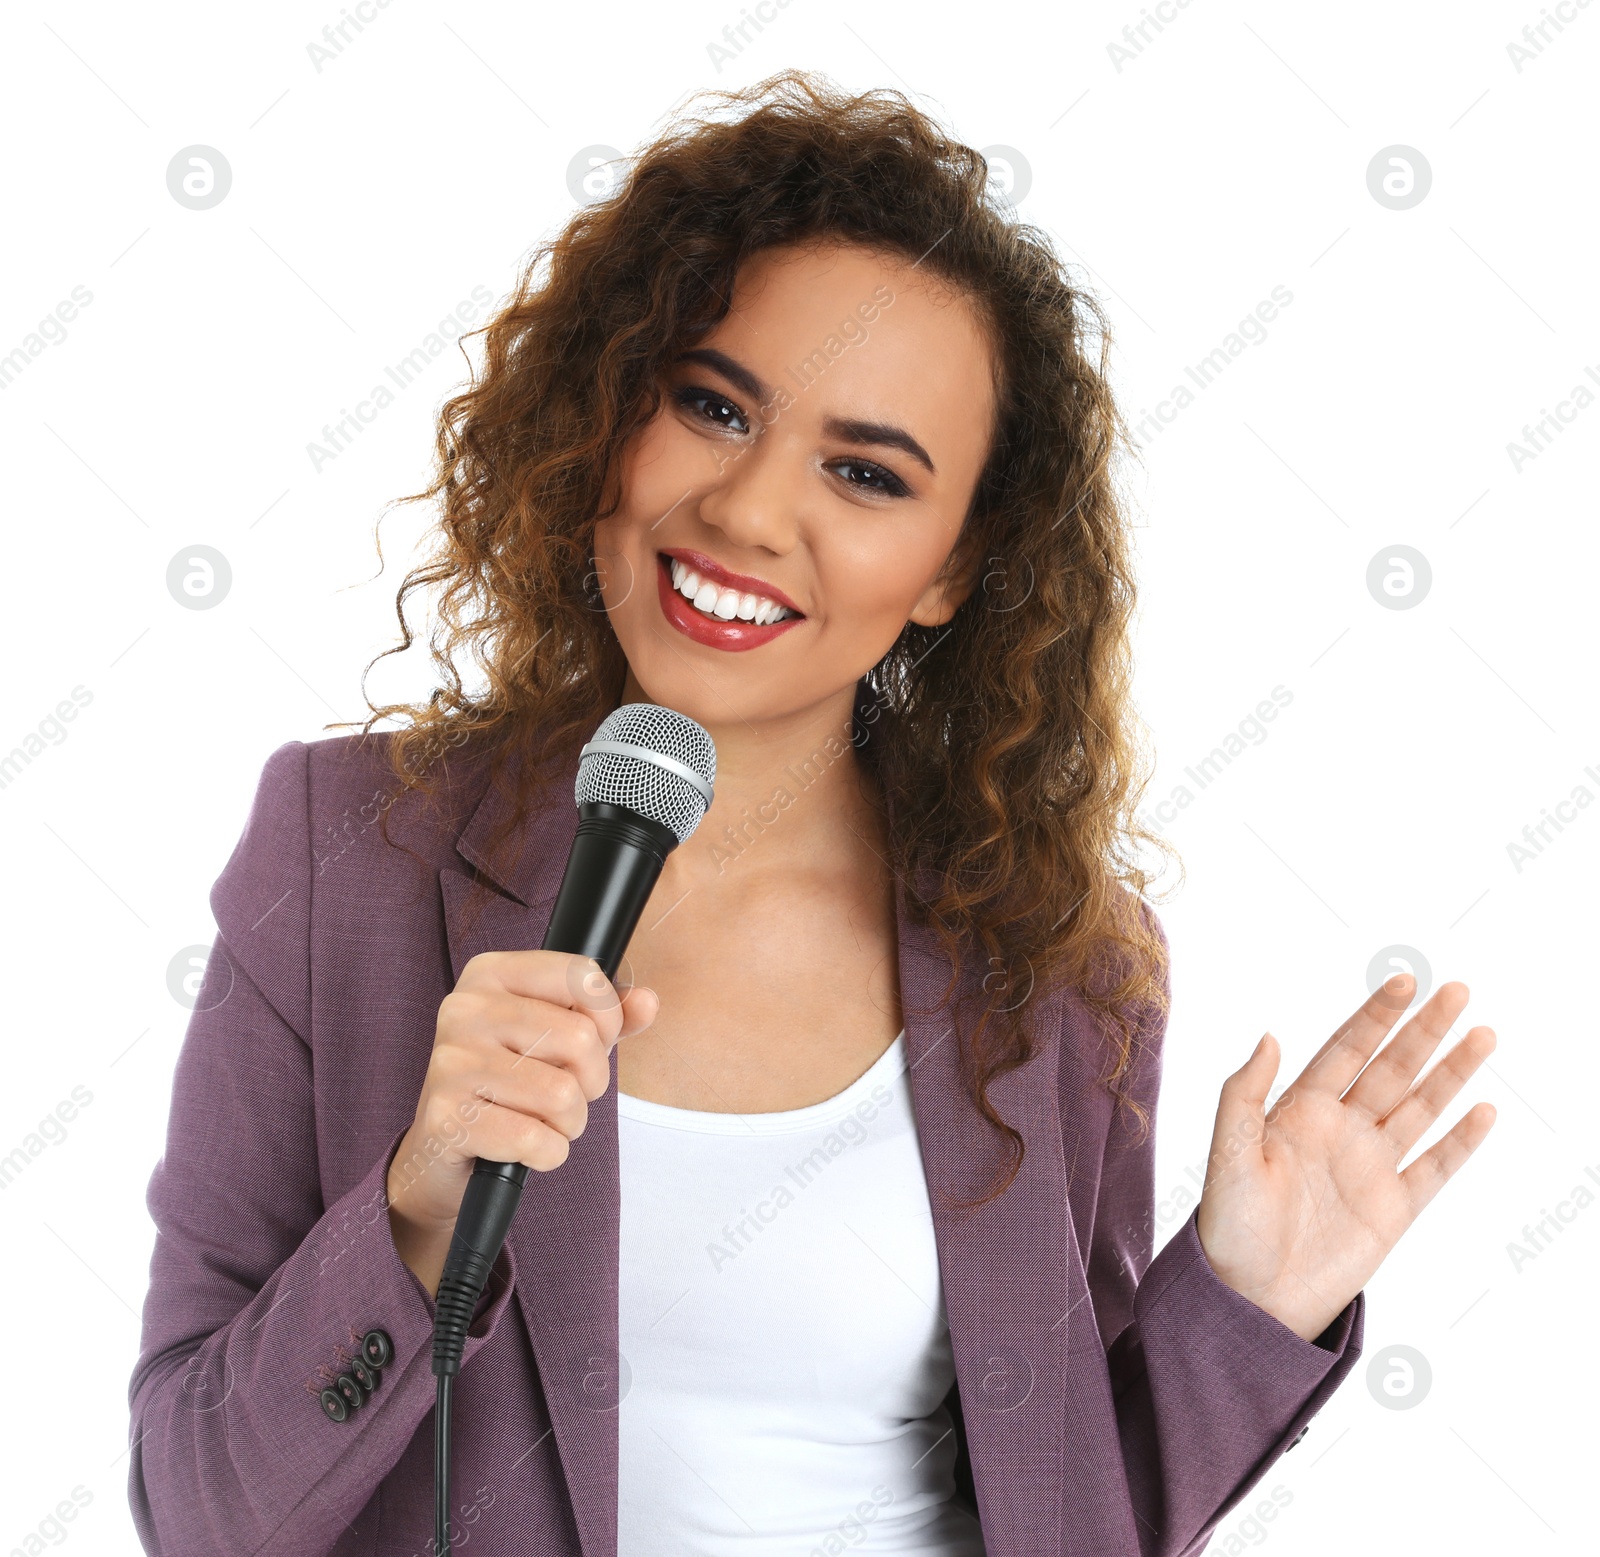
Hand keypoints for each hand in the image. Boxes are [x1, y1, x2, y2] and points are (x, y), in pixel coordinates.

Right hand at [386, 949, 658, 1294]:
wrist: (444, 1147)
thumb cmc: (511, 1081)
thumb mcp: (558, 1035)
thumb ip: (609, 1016)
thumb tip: (648, 1002)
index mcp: (491, 973)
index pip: (581, 975)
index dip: (607, 1017)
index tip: (592, 1041)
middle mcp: (464, 1009)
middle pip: (580, 1039)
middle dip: (591, 1081)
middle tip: (566, 1092)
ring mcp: (450, 1063)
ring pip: (562, 1095)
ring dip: (569, 1123)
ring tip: (544, 1121)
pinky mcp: (446, 1118)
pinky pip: (535, 1140)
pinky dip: (547, 1153)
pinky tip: (524, 1147)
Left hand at [1195, 973, 1496, 1342]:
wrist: (1251, 1297)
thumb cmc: (1229, 1224)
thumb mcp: (1228, 1153)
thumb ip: (1244, 1094)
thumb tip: (1269, 1035)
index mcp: (1299, 1110)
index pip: (1346, 1049)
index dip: (1376, 1015)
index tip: (1405, 980)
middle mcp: (1340, 1130)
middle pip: (1392, 1068)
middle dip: (1424, 1030)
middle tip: (1458, 990)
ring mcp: (1370, 1166)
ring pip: (1420, 1107)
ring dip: (1452, 1072)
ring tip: (1482, 1033)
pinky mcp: (1394, 1209)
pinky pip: (1435, 1167)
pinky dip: (1461, 1140)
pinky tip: (1484, 1109)